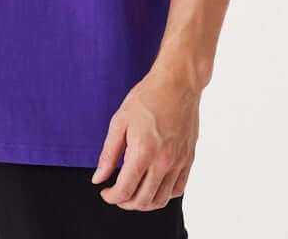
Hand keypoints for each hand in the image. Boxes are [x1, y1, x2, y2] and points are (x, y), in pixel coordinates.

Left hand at [91, 69, 199, 209]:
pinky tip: (153, 186)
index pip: (125, 190)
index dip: (111, 197)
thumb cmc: (147, 97)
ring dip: (144, 203)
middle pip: (143, 200)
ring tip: (133, 193)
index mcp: (143, 152)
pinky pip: (178, 189)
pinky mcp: (189, 159)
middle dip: (125, 203)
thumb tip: (98, 178)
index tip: (104, 191)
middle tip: (116, 194)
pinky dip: (163, 195)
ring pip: (161, 199)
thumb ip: (108, 154)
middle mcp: (163, 162)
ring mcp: (178, 162)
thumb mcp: (119, 121)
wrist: (177, 84)